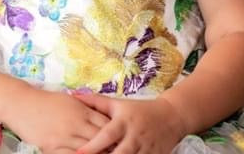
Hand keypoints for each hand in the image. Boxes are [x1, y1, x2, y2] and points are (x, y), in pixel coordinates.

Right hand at [2, 87, 109, 153]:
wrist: (20, 103)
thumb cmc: (44, 100)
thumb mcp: (67, 100)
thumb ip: (84, 108)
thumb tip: (99, 116)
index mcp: (81, 110)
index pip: (105, 123)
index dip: (114, 133)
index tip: (120, 139)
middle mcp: (76, 123)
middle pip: (100, 138)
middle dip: (110, 146)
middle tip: (117, 150)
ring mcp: (65, 136)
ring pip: (88, 150)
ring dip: (96, 153)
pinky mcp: (53, 146)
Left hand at [73, 93, 187, 153]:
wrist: (171, 116)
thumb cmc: (138, 110)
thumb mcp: (117, 104)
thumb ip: (95, 101)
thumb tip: (73, 94)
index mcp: (123, 122)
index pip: (106, 135)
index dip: (93, 146)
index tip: (78, 153)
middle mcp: (135, 136)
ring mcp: (146, 148)